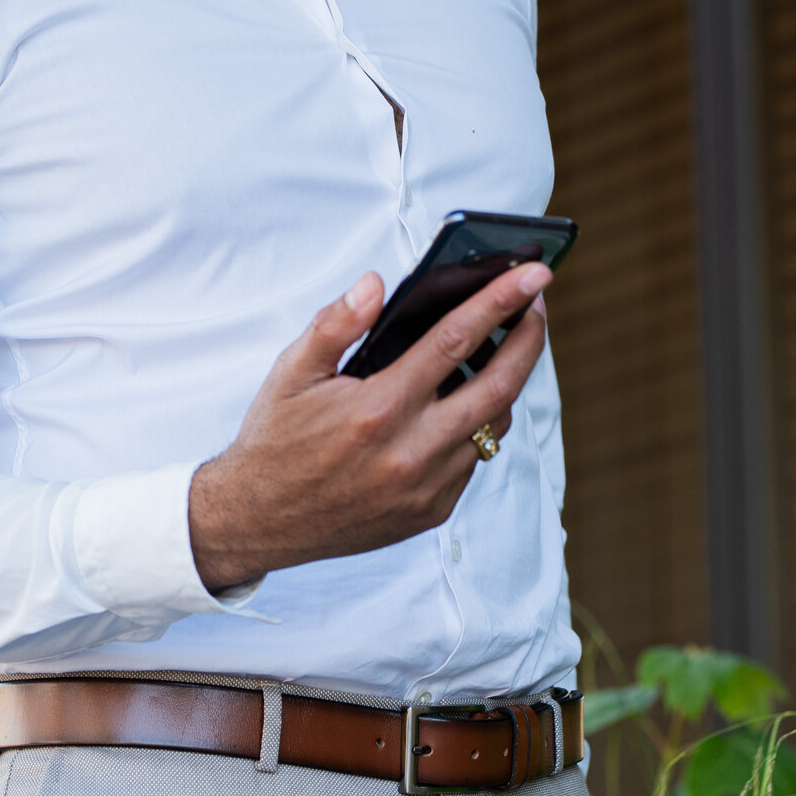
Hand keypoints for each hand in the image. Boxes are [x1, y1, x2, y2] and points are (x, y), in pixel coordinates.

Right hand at [186, 263, 550, 592]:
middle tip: (537, 306)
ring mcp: (426, 488)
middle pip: (500, 387)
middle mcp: (410, 452)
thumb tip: (375, 283)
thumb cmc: (275, 440)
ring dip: (506, 383)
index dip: (500, 302)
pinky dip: (477, 424)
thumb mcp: (290, 372)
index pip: (455, 341)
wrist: (258, 521)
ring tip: (502, 349)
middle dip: (528, 339)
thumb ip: (335, 324)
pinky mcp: (431, 512)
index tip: (533, 274)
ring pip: (493, 426)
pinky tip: (462, 401)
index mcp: (377, 409)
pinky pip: (473, 459)